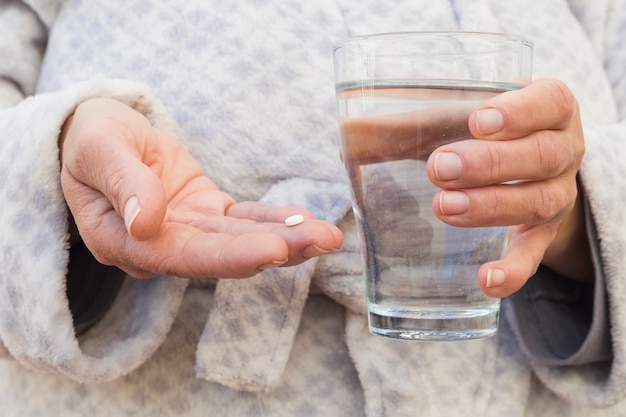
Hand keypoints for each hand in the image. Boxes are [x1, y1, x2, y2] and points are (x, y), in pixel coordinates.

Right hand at [59, 98, 342, 278]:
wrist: (100, 134)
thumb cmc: (91, 139)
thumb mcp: (99, 151)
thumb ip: (123, 186)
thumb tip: (146, 226)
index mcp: (123, 241)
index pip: (180, 256)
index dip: (229, 256)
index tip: (274, 250)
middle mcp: (159, 246)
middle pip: (221, 254)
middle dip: (276, 248)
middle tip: (323, 241)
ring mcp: (186, 231)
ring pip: (239, 239)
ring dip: (287, 238)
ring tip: (328, 236)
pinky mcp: (205, 214)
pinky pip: (243, 220)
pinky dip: (274, 219)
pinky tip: (306, 221)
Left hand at [426, 78, 587, 296]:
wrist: (525, 172)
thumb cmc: (483, 136)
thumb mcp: (456, 119)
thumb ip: (408, 126)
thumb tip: (347, 135)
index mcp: (547, 108)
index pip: (551, 101)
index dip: (520, 111)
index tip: (479, 121)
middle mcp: (562, 151)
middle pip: (543, 156)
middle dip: (490, 163)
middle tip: (440, 168)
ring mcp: (556, 196)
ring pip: (539, 202)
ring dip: (491, 206)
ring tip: (444, 207)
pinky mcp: (542, 236)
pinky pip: (535, 256)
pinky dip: (513, 270)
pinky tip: (486, 280)